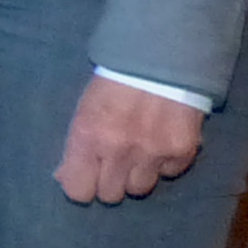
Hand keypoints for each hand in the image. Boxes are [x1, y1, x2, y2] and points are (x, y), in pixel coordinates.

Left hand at [57, 73, 204, 203]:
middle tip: (115, 160)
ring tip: (140, 150)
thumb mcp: (85, 107)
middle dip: (110, 180)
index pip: (78, 191)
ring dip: (138, 174)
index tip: (87, 176)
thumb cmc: (115, 78)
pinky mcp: (182, 151)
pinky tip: (163, 139)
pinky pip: (170, 173)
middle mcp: (119, 150)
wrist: (163, 53)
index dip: (82, 185)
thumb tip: (64, 177)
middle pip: (110, 195)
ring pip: (140, 189)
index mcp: (88, 136)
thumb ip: (76, 145)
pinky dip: (166, 162)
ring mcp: (153, 153)